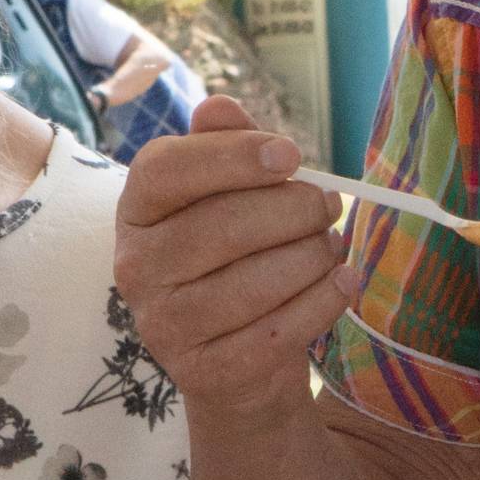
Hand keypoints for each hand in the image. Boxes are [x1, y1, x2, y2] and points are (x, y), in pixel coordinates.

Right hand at [115, 95, 352, 424]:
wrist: (239, 361)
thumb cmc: (237, 258)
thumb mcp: (228, 198)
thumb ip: (225, 149)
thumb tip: (220, 107)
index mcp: (137, 210)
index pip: (166, 169)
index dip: (233, 156)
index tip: (291, 155)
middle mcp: (136, 267)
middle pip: (222, 226)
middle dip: (293, 211)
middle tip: (329, 206)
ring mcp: (164, 325)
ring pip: (254, 283)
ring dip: (312, 257)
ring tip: (332, 246)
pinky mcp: (203, 372)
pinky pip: (276, 333)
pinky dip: (322, 303)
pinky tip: (343, 283)